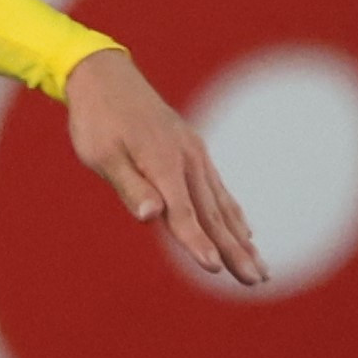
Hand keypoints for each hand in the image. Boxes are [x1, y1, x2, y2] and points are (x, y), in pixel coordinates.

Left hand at [65, 47, 267, 286]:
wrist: (106, 77)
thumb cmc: (97, 119)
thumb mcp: (101, 154)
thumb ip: (130, 186)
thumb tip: (153, 216)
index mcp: (163, 163)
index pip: (184, 213)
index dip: (197, 242)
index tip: (215, 268)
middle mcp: (187, 160)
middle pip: (213, 214)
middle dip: (235, 250)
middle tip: (257, 281)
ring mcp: (194, 155)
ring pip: (221, 205)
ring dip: (241, 239)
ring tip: (260, 267)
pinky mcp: (193, 151)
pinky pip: (218, 189)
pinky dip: (233, 214)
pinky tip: (245, 232)